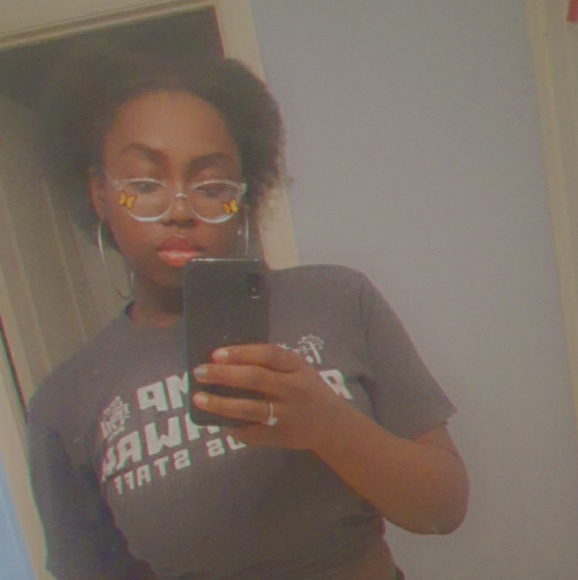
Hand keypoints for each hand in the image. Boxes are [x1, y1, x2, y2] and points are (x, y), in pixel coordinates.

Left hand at [191, 344, 351, 449]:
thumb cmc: (306, 388)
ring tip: (199, 399)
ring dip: (220, 403)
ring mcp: (287, 414)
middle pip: (254, 379)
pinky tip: (219, 423)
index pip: (268, 354)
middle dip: (223, 375)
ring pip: (249, 408)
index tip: (216, 354)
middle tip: (199, 372)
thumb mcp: (297, 369)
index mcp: (296, 367)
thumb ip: (271, 363)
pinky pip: (251, 433)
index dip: (241, 353)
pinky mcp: (281, 436)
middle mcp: (292, 389)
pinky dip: (233, 428)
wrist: (331, 424)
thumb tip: (225, 360)